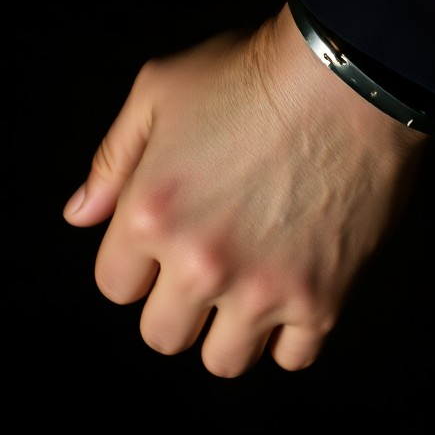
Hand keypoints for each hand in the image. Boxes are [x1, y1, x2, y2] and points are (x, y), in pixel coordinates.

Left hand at [63, 3, 427, 376]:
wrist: (354, 78)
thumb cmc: (254, 73)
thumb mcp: (160, 90)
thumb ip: (112, 158)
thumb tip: (80, 216)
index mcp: (149, 216)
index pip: (116, 287)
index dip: (140, 263)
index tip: (171, 239)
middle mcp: (199, 264)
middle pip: (163, 336)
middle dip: (179, 306)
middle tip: (212, 266)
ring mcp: (263, 289)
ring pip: (225, 361)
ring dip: (232, 330)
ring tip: (253, 287)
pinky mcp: (322, 301)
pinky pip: (293, 357)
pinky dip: (293, 333)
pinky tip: (297, 290)